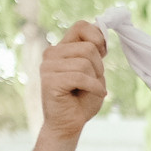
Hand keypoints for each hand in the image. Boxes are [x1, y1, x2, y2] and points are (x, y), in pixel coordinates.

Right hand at [39, 22, 108, 139]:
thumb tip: (101, 30)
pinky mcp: (49, 80)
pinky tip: (95, 94)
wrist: (69, 124)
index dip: (98, 37)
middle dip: (99, 67)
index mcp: (62, 48)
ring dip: (95, 79)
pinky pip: (80, 76)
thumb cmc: (83, 99)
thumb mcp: (95, 71)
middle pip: (88, 47)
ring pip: (85, 62)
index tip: (103, 53)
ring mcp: (48, 66)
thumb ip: (95, 52)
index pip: (81, 26)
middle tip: (94, 81)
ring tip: (89, 89)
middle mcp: (51, 53)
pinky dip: (93, 87)